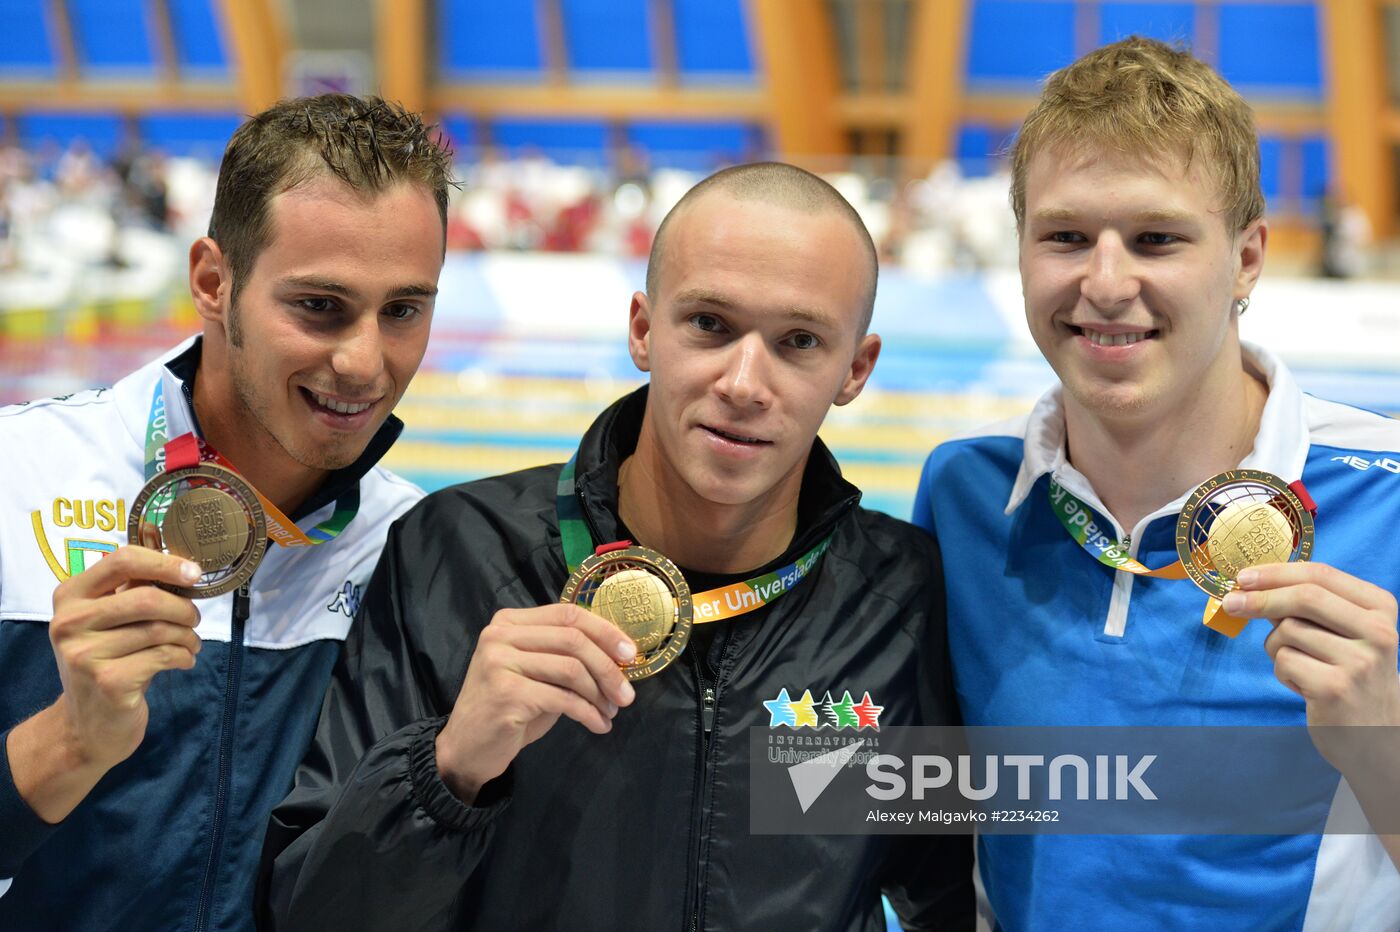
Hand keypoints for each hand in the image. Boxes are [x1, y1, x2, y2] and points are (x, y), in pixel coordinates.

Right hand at [48, 546, 204, 769]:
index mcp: (70, 596)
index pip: (122, 561)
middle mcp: (70, 622)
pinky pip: (164, 656)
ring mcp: (85, 654)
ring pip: (160, 629)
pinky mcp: (108, 681)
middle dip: (183, 608)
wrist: (87, 725)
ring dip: (188, 636)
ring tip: (190, 644)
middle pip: (147, 598)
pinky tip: (183, 661)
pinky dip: (184, 656)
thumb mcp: (108, 622)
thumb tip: (183, 565)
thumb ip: (134, 590)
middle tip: (194, 619)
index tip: (194, 573)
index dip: (165, 563)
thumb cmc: (107, 663)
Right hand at [435, 604, 636, 803]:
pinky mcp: (506, 694)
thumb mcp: (536, 673)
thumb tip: (618, 655)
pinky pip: (563, 699)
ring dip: (600, 694)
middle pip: (574, 639)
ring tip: (610, 712)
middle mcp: (500, 636)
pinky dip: (588, 713)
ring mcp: (499, 663)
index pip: (568, 613)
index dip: (605, 631)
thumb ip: (565, 656)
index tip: (630, 654)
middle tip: (626, 695)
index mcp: (509, 622)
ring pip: (572, 669)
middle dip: (608, 668)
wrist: (467, 748)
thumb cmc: (509, 709)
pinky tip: (598, 725)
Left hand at [1225, 562, 1399, 770]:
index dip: (1276, 573)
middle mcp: (1378, 632)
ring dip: (1276, 646)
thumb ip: (1310, 607)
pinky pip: (1284, 661)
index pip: (1321, 575)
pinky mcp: (1335, 688)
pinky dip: (1283, 672)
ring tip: (1299, 665)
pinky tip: (1304, 685)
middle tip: (1231, 603)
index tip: (1243, 576)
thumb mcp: (1344, 632)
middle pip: (1304, 597)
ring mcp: (1359, 662)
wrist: (1375, 730)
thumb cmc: (1349, 672)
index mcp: (1380, 608)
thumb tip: (1252, 586)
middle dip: (1261, 598)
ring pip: (1288, 631)